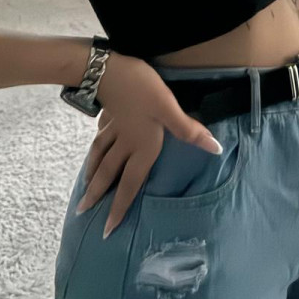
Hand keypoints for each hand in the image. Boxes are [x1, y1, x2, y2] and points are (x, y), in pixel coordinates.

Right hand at [73, 52, 222, 237]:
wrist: (109, 69)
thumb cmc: (141, 90)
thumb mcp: (168, 108)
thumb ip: (188, 130)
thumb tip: (214, 149)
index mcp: (141, 146)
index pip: (130, 184)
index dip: (120, 207)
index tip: (108, 230)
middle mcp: (125, 143)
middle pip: (109, 174)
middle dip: (98, 195)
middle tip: (84, 214)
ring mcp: (114, 128)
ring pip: (101, 156)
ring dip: (93, 174)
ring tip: (85, 187)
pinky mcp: (108, 114)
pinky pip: (100, 137)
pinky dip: (96, 147)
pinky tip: (95, 148)